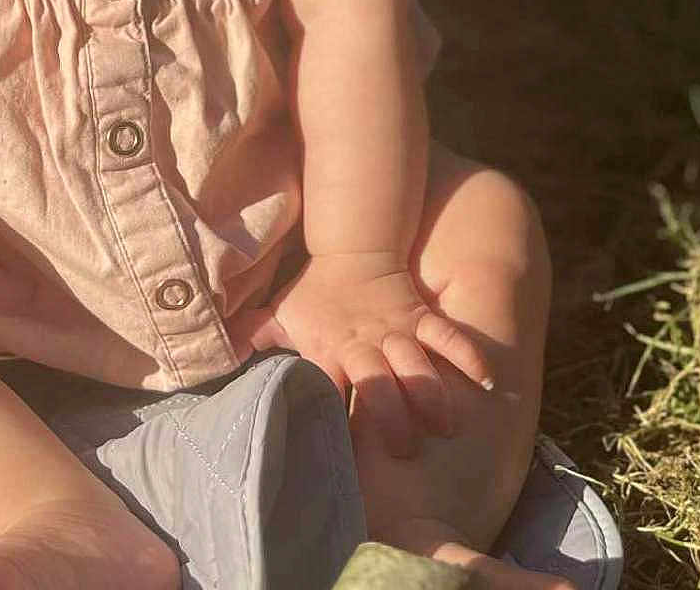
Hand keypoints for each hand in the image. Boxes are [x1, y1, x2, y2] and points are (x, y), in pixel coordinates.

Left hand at [230, 252, 493, 457]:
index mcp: (327, 349)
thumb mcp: (278, 315)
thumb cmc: (312, 294)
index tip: (338, 454)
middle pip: (378, 378)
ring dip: (430, 390)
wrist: (352, 247)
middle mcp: (364, 344)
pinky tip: (488, 382)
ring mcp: (396, 332)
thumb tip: (211, 360)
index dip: (333, 417)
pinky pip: (447, 336)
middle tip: (403, 449)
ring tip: (448, 422)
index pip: (328, 387)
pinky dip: (467, 355)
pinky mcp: (421, 320)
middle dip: (390, 412)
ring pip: (416, 360)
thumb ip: (250, 340)